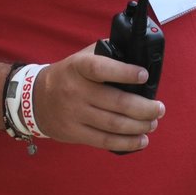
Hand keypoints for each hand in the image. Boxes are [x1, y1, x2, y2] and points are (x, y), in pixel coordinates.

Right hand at [31, 48, 165, 151]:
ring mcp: (74, 114)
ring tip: (153, 123)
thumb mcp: (82, 57)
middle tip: (159, 108)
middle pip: (116, 102)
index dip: (125, 72)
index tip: (144, 76)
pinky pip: (104, 141)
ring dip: (139, 126)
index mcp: (78, 67)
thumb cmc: (69, 75)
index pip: (102, 69)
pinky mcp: (75, 133)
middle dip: (144, 108)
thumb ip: (107, 53)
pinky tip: (141, 140)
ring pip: (114, 124)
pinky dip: (127, 142)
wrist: (36, 99)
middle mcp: (75, 91)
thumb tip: (138, 52)